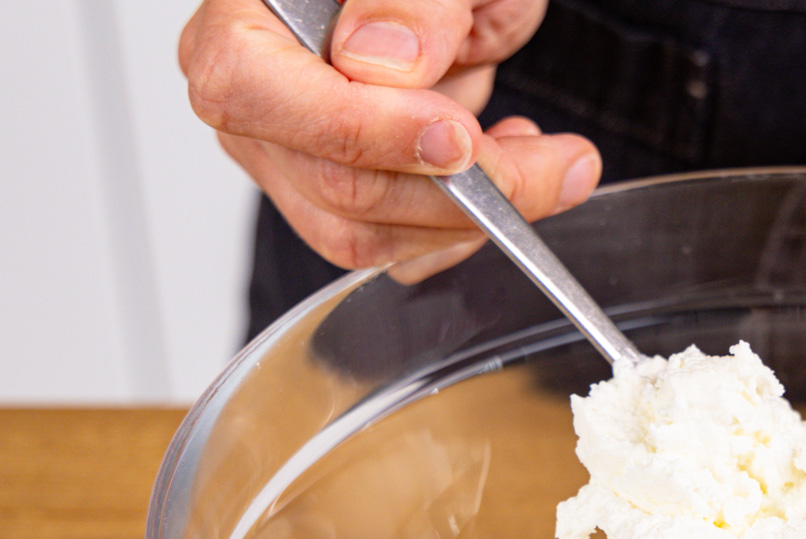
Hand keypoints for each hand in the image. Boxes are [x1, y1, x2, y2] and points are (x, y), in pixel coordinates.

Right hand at [181, 0, 600, 279]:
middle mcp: (254, 88)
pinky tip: (501, 176)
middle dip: (462, 189)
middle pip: (333, 182)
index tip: (460, 138)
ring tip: (539, 161)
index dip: (365, 129)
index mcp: (249, 9)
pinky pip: (391, 248)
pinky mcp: (334, 196)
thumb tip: (383, 60)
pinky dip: (461, 231)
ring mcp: (289, 151)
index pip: (252, 88)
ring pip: (363, 234)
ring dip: (472, 218)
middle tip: (556, 163)